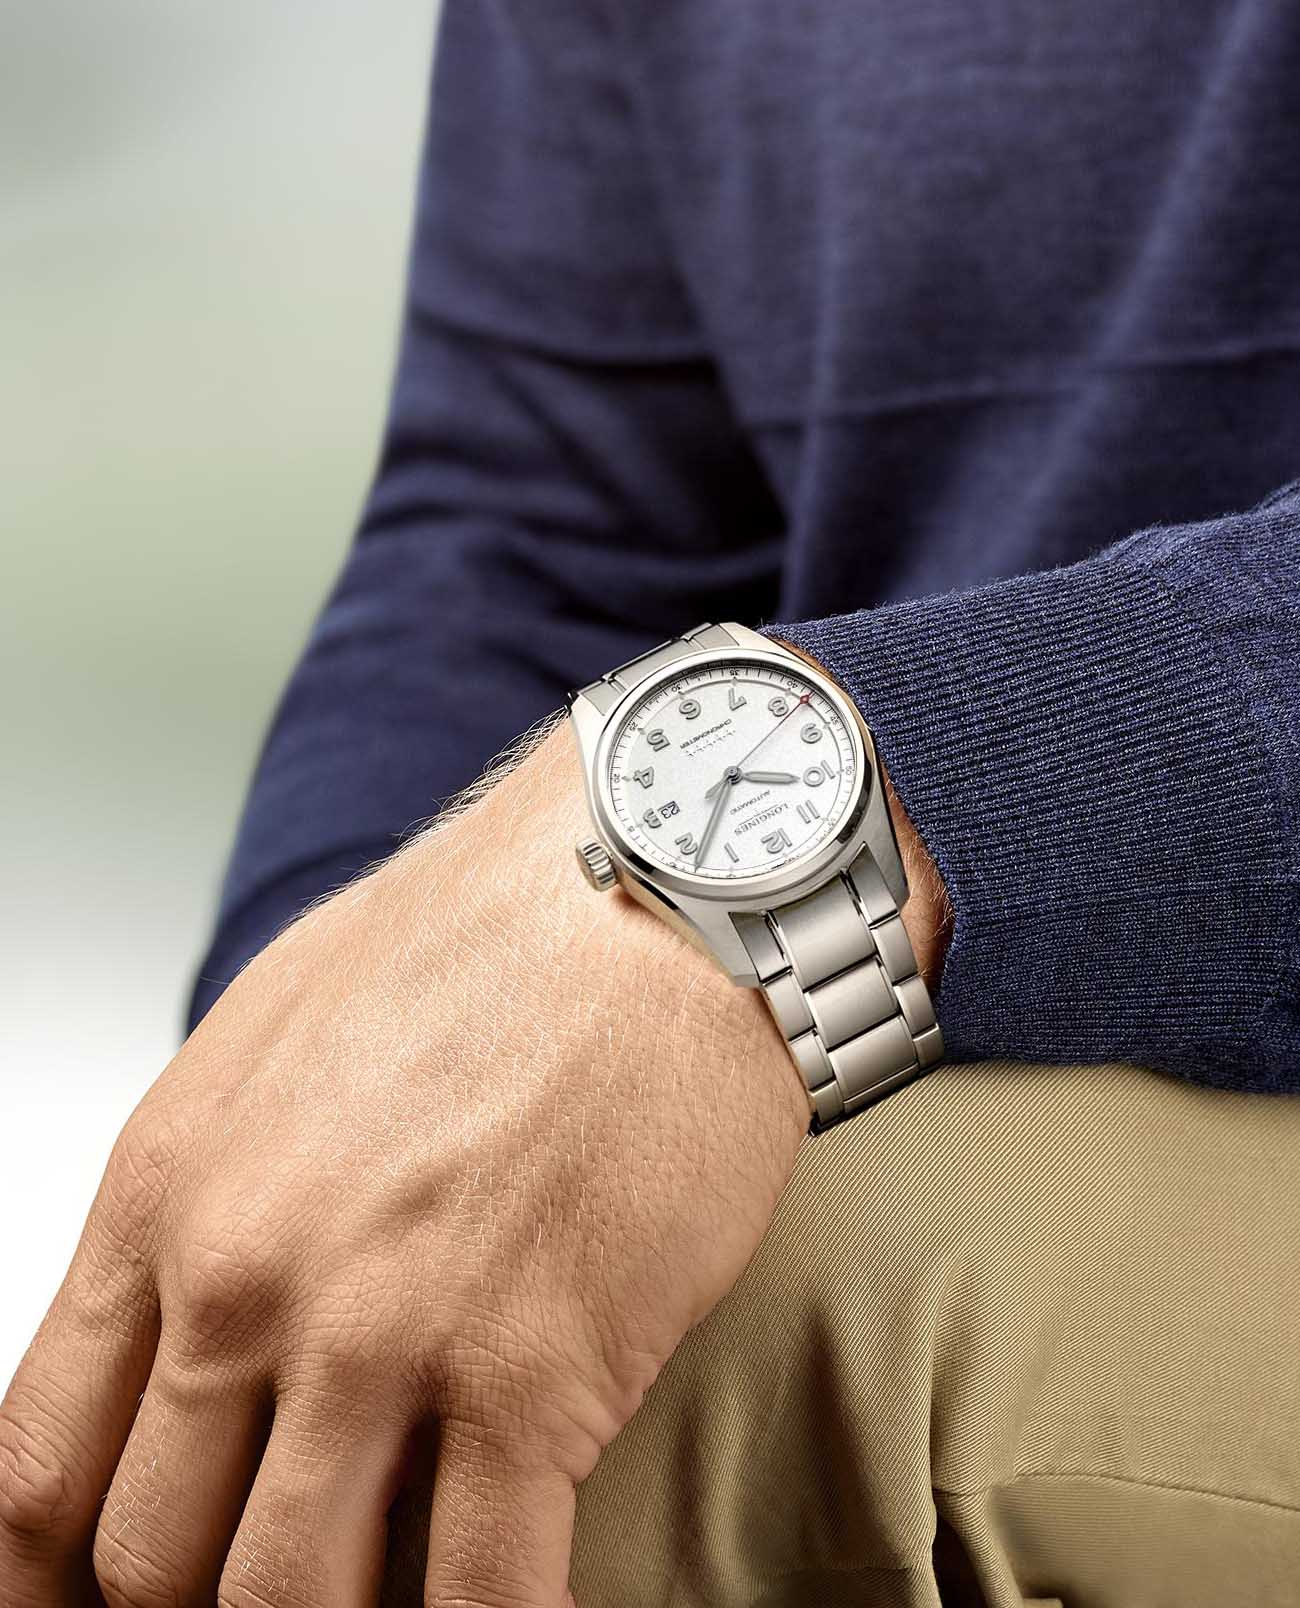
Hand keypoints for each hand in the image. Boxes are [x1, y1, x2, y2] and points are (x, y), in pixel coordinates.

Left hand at [0, 726, 816, 1607]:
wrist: (655, 884)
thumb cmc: (487, 938)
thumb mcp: (278, 1034)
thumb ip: (215, 1191)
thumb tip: (204, 1320)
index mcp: (168, 1191)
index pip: (38, 1466)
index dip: (53, 1582)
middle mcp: (250, 1276)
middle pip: (155, 1561)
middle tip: (266, 1595)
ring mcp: (386, 1333)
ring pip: (292, 1604)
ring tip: (384, 1602)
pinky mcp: (538, 1368)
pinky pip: (482, 1598)